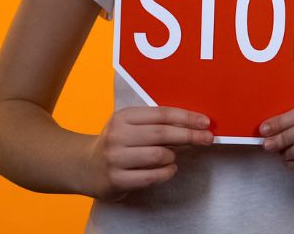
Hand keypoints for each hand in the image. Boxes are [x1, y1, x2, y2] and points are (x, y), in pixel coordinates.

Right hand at [83, 105, 213, 201]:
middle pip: (162, 133)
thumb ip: (156, 125)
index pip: (161, 114)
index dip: (186, 117)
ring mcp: (115, 158)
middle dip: (188, 136)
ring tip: (174, 157)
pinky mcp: (116, 179)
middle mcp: (118, 135)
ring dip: (173, 156)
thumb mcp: (130, 126)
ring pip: (158, 155)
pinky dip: (166, 173)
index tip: (205, 122)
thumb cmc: (118, 143)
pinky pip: (150, 176)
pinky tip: (170, 169)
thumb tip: (192, 126)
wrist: (85, 167)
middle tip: (207, 138)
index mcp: (123, 116)